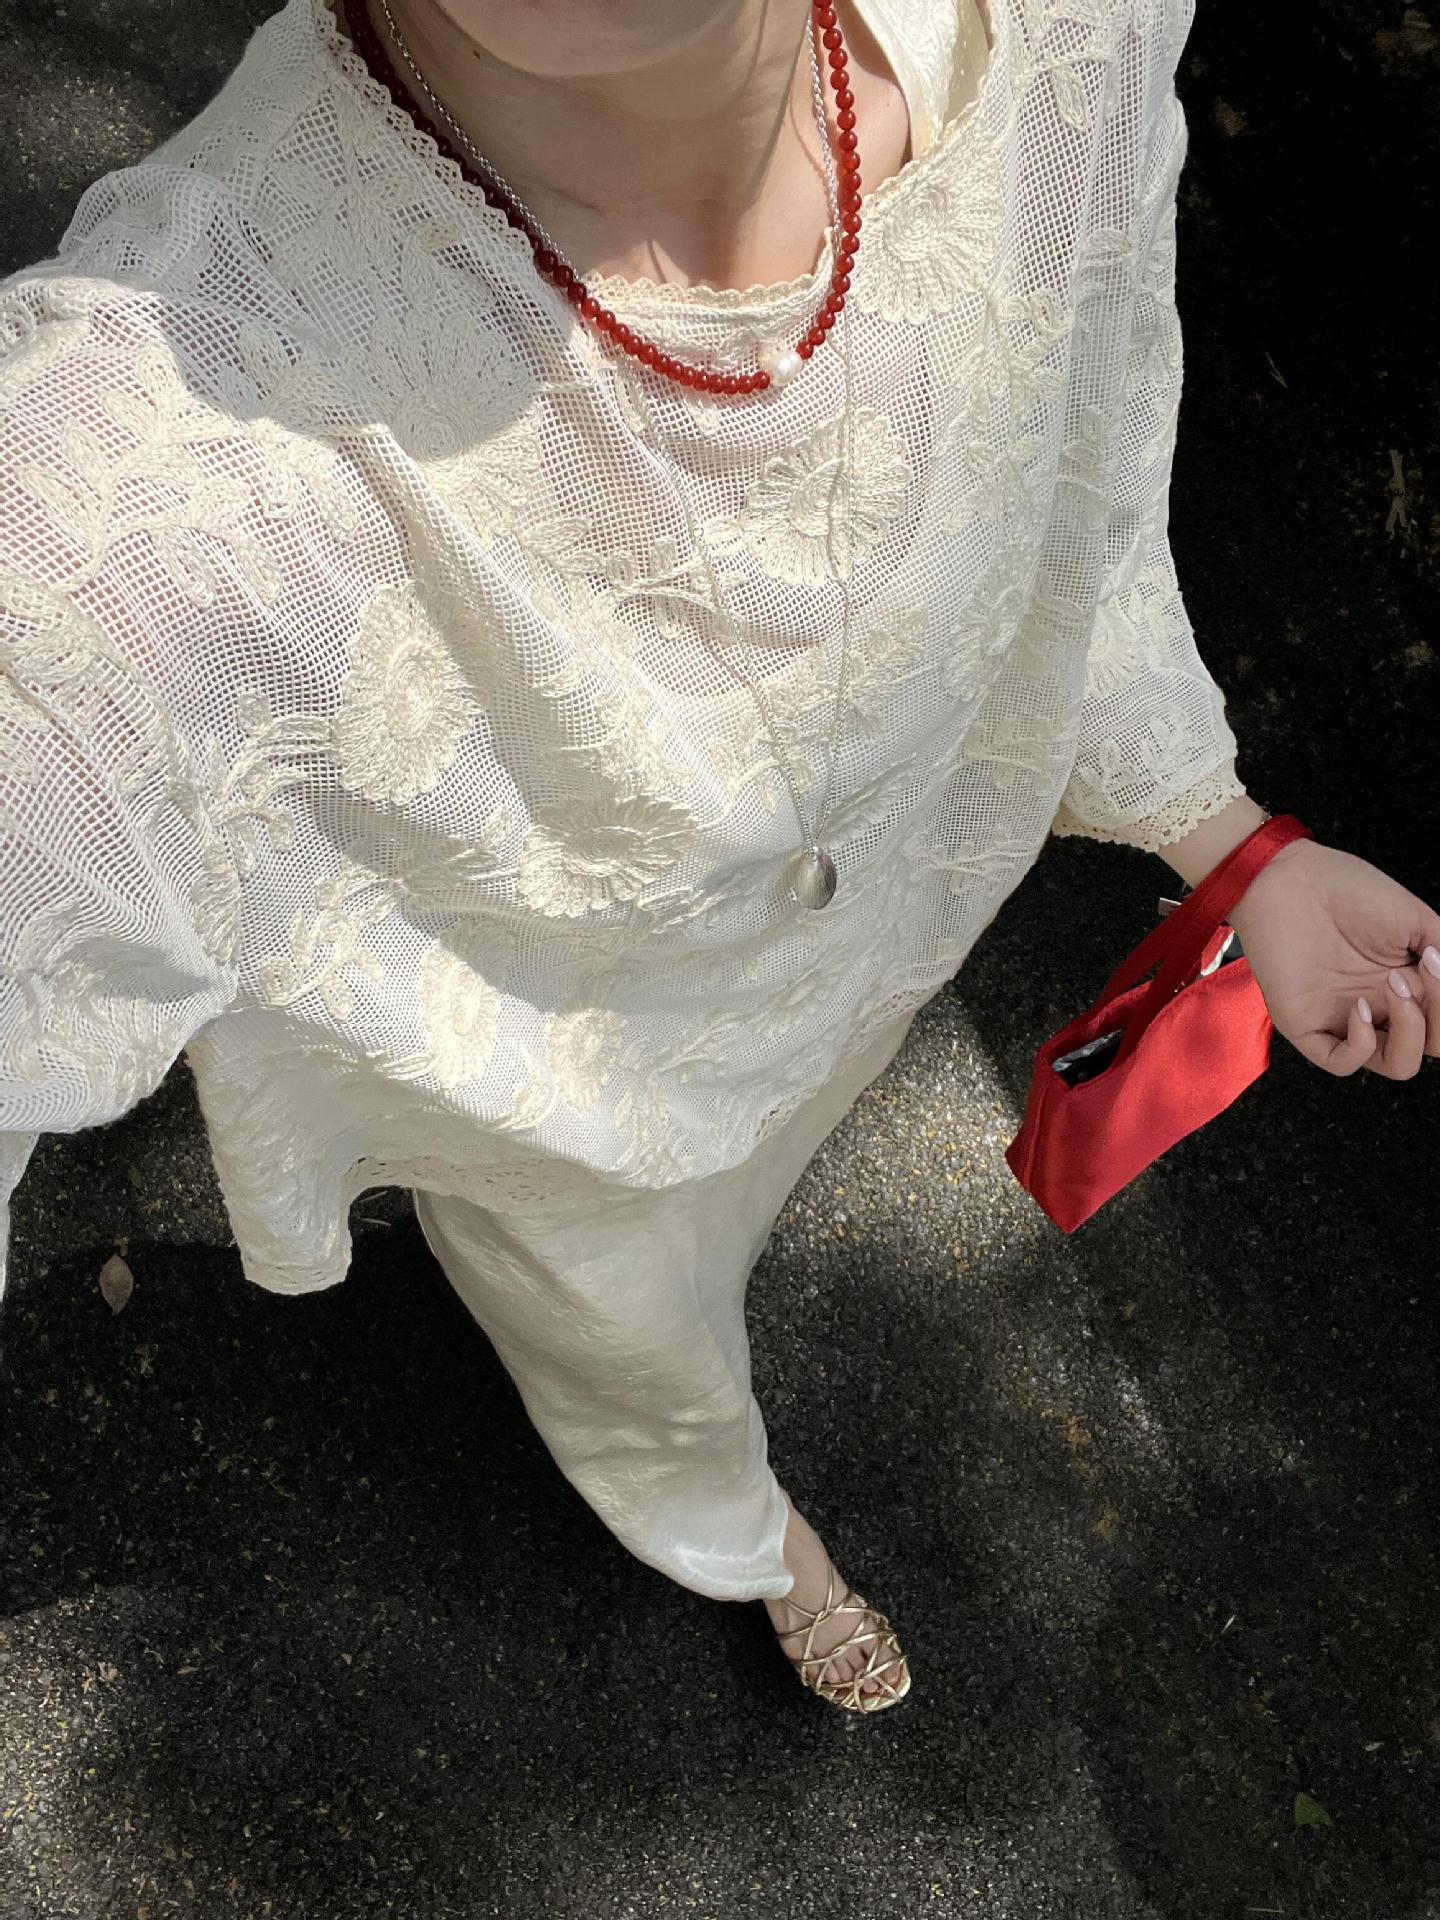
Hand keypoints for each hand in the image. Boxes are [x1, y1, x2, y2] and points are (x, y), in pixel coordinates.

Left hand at [1224, 838, 1439, 1078]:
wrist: (1290, 879)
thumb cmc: (1348, 891)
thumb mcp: (1416, 921)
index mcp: (1407, 984)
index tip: (1435, 960)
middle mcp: (1381, 1006)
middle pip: (1427, 1045)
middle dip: (1438, 1017)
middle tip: (1418, 971)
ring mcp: (1345, 1019)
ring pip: (1395, 1064)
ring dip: (1410, 1035)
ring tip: (1393, 987)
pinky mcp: (1307, 1025)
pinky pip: (1341, 1062)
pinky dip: (1361, 1046)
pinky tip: (1360, 1009)